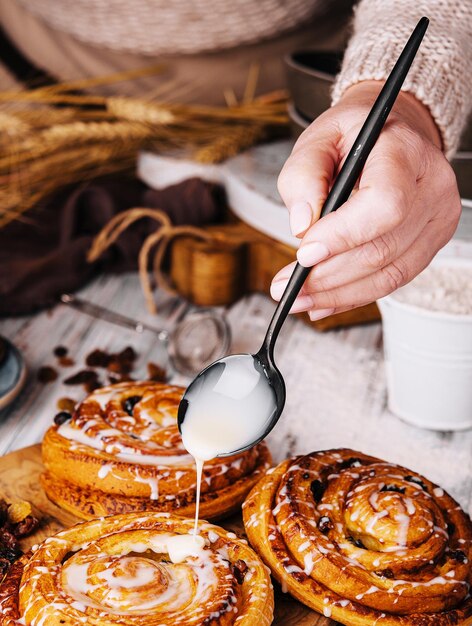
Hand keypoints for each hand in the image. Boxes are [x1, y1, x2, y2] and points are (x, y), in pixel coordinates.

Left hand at [271, 81, 461, 319]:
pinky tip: (326, 301)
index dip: (342, 236)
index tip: (304, 255)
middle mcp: (431, 187)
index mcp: (405, 152)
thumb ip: (302, 176)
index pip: (383, 205)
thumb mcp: (317, 139)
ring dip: (338, 293)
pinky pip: (393, 280)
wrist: (392, 134)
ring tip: (300, 298)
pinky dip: (355, 294)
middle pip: (382, 248)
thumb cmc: (353, 135)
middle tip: (287, 286)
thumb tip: (302, 225)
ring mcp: (437, 219)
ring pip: (389, 274)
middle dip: (328, 276)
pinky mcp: (431, 242)